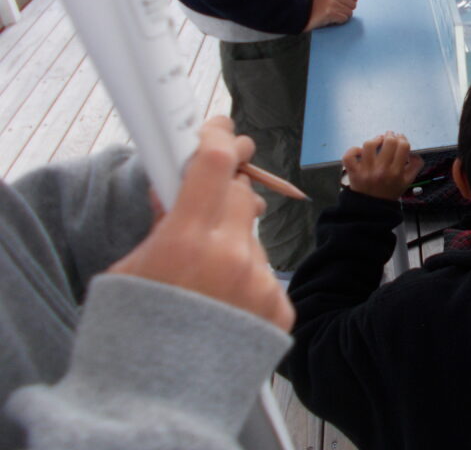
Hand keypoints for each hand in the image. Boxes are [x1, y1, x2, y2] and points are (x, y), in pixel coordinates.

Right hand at [108, 117, 293, 331]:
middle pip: (242, 195)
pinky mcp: (280, 307)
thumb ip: (161, 223)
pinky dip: (248, 279)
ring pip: (253, 237)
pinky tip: (225, 303)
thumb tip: (177, 188)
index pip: (214, 164)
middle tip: (208, 204)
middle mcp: (232, 254)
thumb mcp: (130, 268)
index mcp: (187, 239)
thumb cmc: (133, 335)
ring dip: (233, 243)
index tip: (220, 128)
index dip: (218, 138)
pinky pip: (266, 273)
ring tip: (207, 281)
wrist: (160, 403)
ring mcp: (260, 281)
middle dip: (225, 194)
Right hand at [304, 0, 358, 30]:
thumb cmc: (314, 5)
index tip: (342, 6)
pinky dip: (338, 21)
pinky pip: (343, 19)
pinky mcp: (330, 12)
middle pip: (353, 5)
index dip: (350, 2)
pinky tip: (330, 19)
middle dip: (346, 10)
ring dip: (342, 17)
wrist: (299, 11)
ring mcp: (332, 2)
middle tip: (336, 12)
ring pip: (349, 13)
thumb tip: (353, 3)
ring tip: (332, 16)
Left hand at [343, 131, 422, 200]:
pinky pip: (349, 156)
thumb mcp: (407, 182)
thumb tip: (415, 152)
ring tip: (378, 140)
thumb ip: (415, 166)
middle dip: (391, 136)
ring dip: (375, 139)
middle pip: (389, 142)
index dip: (403, 139)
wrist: (373, 207)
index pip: (403, 146)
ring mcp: (366, 170)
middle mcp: (382, 170)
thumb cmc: (390, 191)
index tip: (400, 139)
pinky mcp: (354, 172)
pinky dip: (354, 150)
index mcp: (396, 172)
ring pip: (369, 145)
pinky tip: (360, 151)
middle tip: (390, 136)